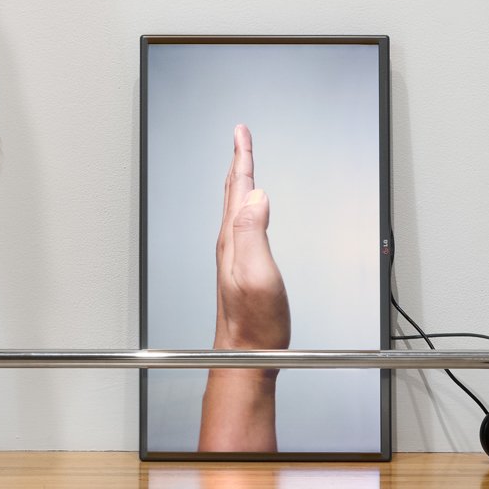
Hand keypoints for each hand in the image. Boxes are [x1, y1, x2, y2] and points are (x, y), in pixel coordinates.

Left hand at [213, 125, 290, 353]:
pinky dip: (245, 204)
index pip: (238, 188)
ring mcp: (233, 256)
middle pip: (233, 192)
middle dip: (238, 161)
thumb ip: (254, 232)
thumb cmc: (254, 323)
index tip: (241, 132)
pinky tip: (248, 207)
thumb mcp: (258, 274)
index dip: (242, 157)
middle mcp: (229, 244)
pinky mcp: (241, 268)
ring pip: (235, 206)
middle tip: (240, 137)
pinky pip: (241, 223)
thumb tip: (257, 196)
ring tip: (242, 162)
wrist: (246, 356)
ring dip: (239, 180)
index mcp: (233, 239)